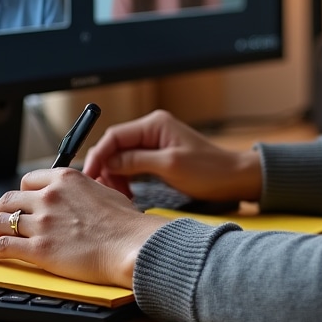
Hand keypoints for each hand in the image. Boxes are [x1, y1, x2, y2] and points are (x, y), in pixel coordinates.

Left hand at [0, 167, 166, 286]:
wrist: (129, 244)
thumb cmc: (126, 223)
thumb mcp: (105, 192)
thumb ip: (84, 191)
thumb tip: (81, 197)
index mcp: (67, 179)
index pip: (29, 179)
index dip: (24, 192)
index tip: (23, 200)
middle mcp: (50, 197)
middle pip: (9, 199)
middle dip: (2, 210)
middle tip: (1, 218)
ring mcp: (42, 223)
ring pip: (0, 221)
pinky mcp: (38, 249)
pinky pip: (1, 245)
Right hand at [81, 109, 262, 202]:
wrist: (234, 178)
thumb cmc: (209, 170)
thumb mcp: (170, 166)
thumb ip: (136, 161)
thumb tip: (108, 162)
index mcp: (155, 124)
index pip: (114, 135)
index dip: (98, 155)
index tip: (88, 176)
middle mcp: (152, 129)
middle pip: (115, 146)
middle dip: (105, 168)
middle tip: (103, 192)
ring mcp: (155, 142)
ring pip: (121, 157)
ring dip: (114, 176)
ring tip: (118, 196)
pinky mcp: (158, 156)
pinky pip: (132, 165)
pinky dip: (125, 179)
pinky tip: (126, 194)